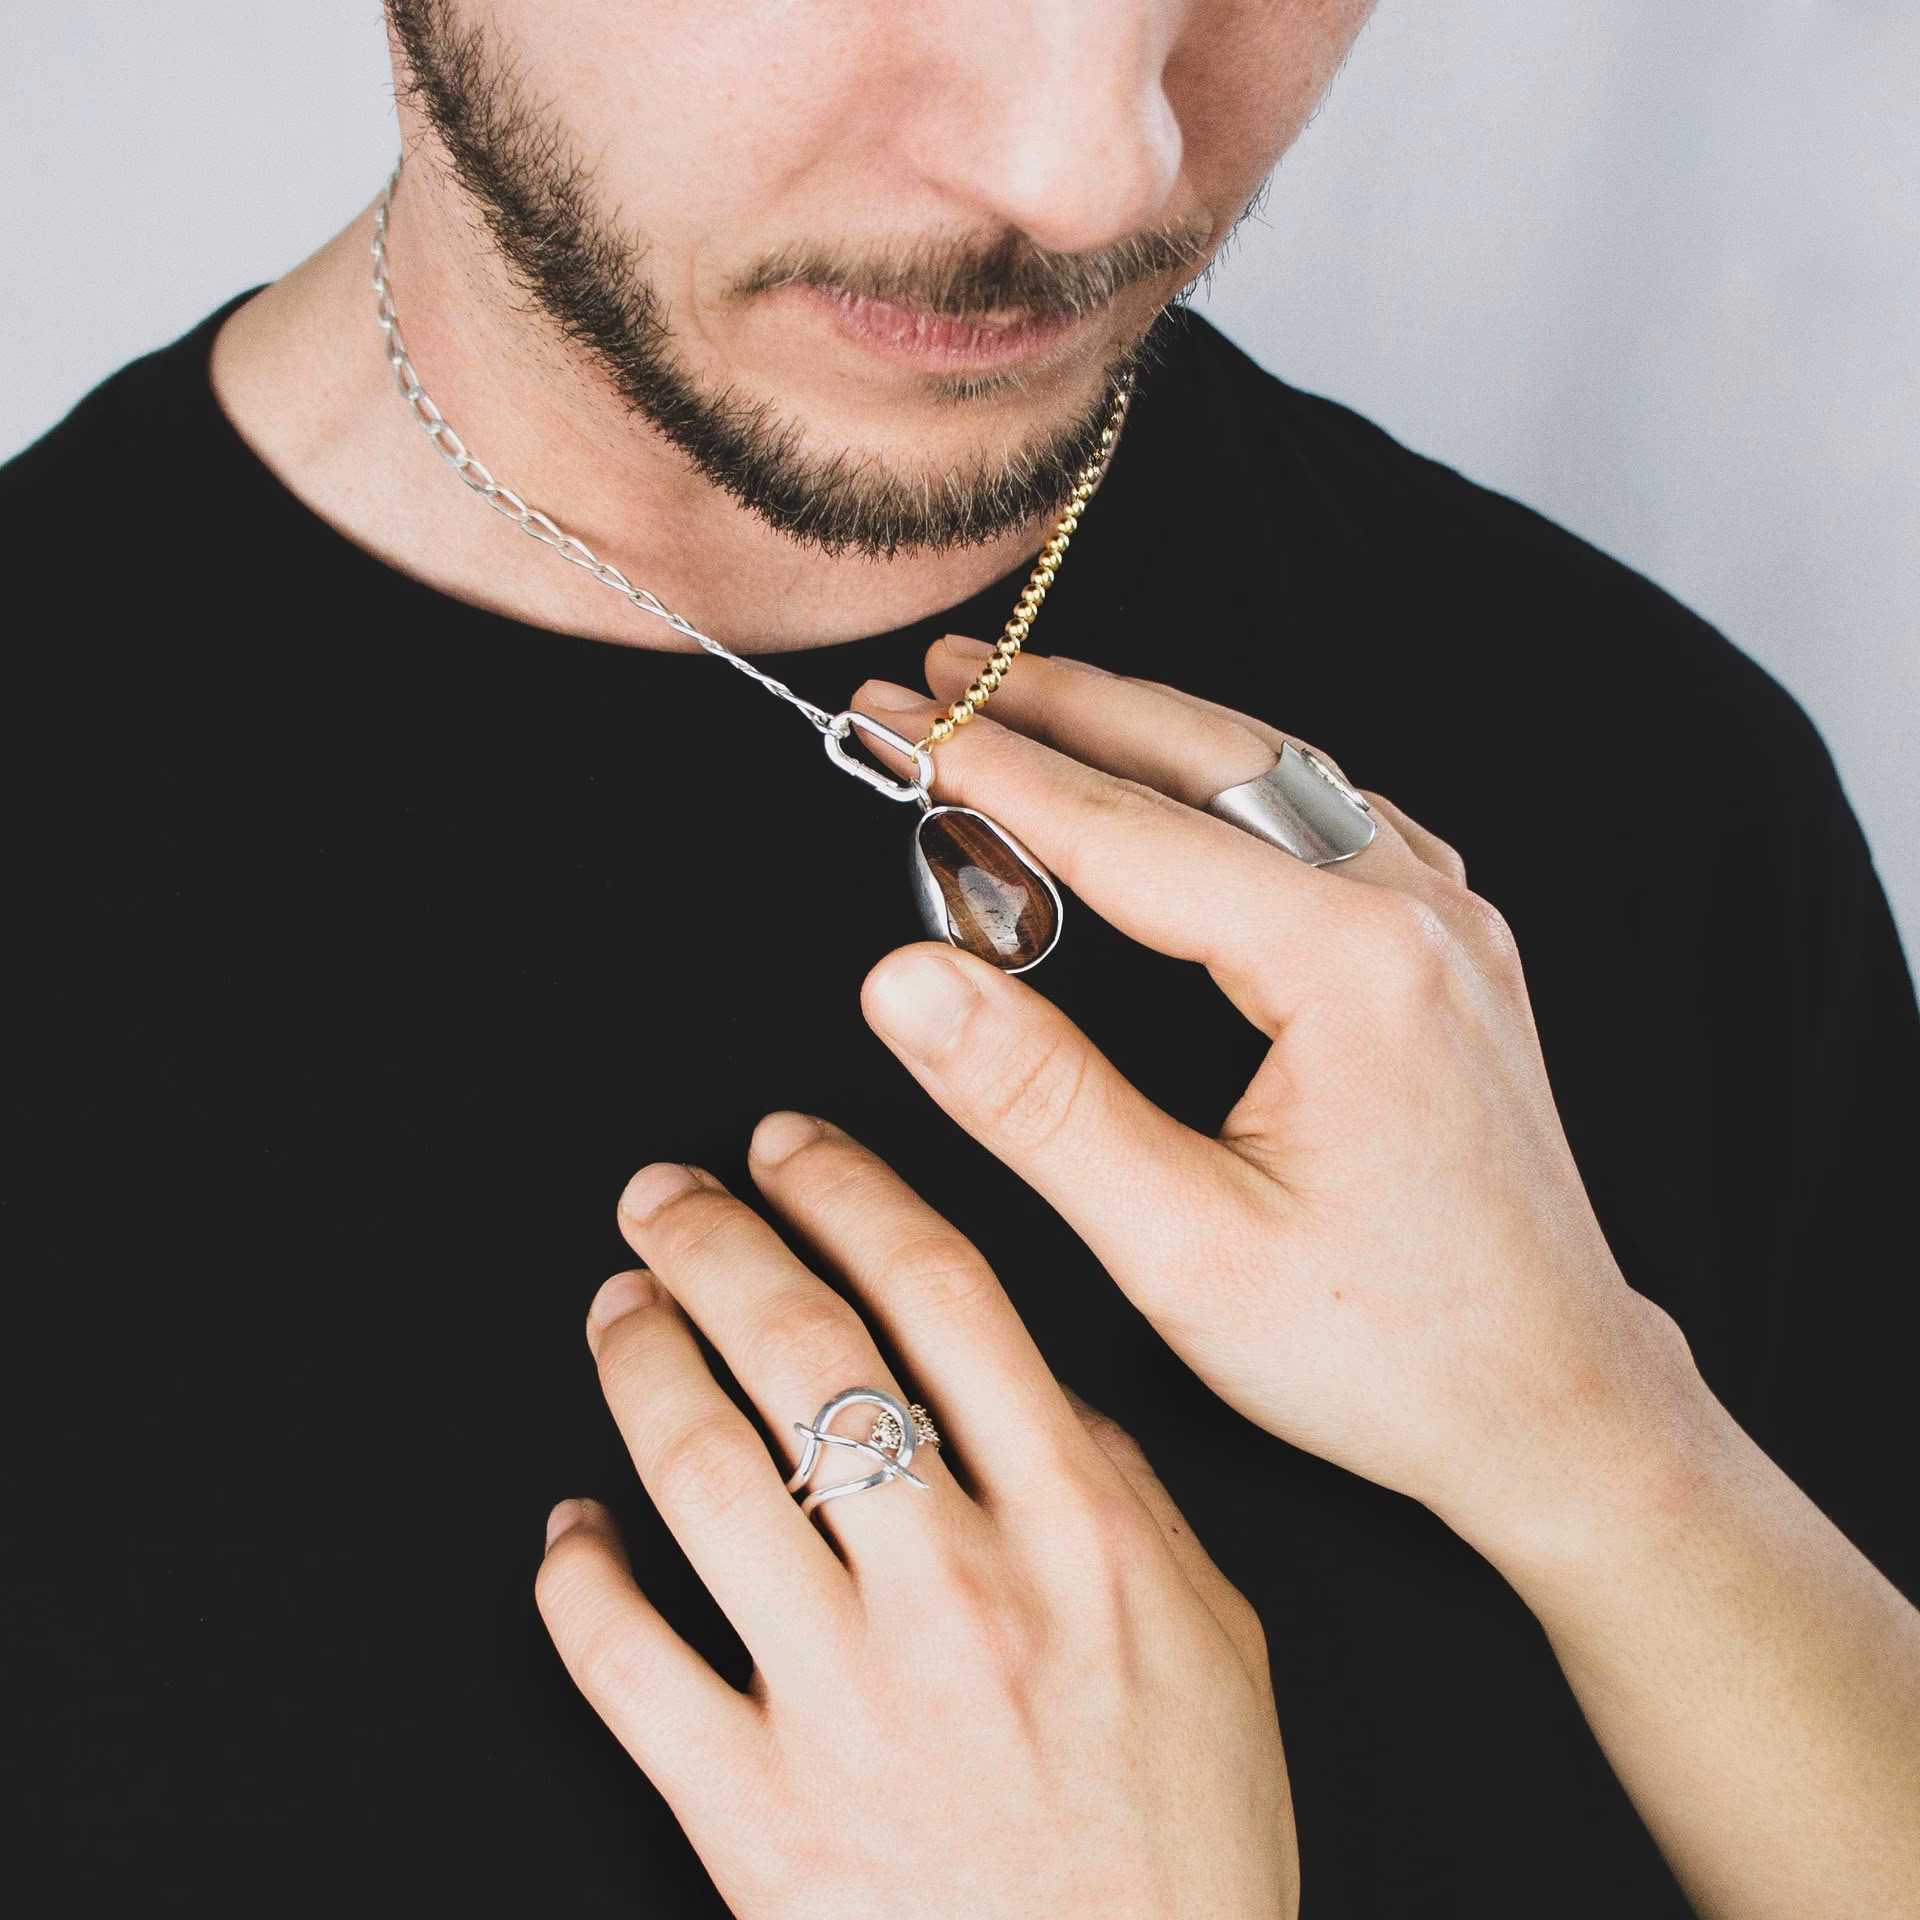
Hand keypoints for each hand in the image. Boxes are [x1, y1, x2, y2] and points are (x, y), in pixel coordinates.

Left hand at [536, 1116, 1295, 1919]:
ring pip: (701, 1467)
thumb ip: (1127, 1492)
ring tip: (616, 1312)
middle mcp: (956, 1593)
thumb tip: (1032, 1384)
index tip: (793, 1147)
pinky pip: (622, 1656)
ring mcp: (846, 1702)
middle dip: (713, 1241)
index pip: (942, 1293)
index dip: (849, 1189)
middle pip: (803, 1347)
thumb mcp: (1214, 1642)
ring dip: (637, 1361)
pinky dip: (574, 1569)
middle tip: (665, 1199)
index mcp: (1077, 1532)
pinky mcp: (755, 1814)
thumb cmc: (1181, 1854)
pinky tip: (573, 1525)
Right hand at [852, 644, 1919, 1919]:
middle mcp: (1413, 911)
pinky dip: (1226, 781)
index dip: (987, 766)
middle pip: (1205, 756)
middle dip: (1061, 705)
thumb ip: (1037, 1102)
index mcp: (1348, 965)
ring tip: (1032, 707)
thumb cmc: (1386, 1353)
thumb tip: (906, 980)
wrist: (1557, 1408)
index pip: (1124, 827)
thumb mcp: (1182, 1249)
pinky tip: (1181, 785)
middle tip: (941, 677)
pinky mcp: (1452, 953)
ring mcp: (1447, 922)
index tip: (884, 716)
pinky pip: (1328, 816)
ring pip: (1272, 771)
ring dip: (1143, 731)